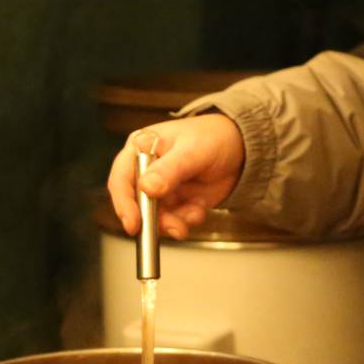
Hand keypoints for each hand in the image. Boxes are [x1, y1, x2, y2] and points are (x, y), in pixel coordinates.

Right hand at [106, 115, 244, 238]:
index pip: (121, 178)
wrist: (242, 149)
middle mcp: (146, 170)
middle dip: (153, 219)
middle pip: (136, 203)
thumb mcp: (192, 150)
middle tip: (172, 226)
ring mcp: (160, 188)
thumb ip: (170, 169)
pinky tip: (199, 209)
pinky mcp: (175, 202)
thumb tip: (146, 187)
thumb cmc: (214, 137)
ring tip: (193, 215)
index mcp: (141, 148)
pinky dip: (186, 220)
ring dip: (172, 223)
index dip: (124, 203)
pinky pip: (173, 221)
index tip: (134, 223)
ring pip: (155, 217)